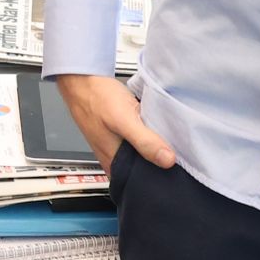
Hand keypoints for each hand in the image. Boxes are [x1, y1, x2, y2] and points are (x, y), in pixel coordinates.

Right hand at [52, 72, 172, 171]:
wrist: (82, 78)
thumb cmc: (96, 98)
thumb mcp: (123, 120)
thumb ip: (144, 141)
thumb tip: (167, 160)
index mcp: (113, 162)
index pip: (140, 182)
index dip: (159, 178)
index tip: (178, 171)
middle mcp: (114, 156)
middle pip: (142, 168)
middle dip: (159, 163)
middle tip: (178, 154)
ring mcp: (117, 143)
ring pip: (141, 153)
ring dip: (154, 148)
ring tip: (169, 140)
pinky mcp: (121, 130)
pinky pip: (138, 139)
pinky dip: (148, 134)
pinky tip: (154, 126)